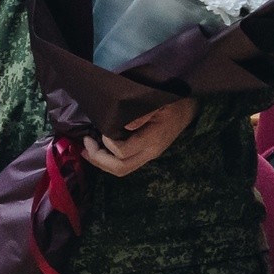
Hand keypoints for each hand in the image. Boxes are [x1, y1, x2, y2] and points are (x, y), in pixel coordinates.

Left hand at [80, 98, 195, 178]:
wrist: (188, 109)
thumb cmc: (171, 103)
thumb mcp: (158, 102)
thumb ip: (142, 114)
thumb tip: (125, 125)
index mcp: (152, 140)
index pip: (124, 152)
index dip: (108, 145)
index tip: (101, 131)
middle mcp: (149, 153)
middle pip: (120, 168)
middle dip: (98, 159)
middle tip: (85, 144)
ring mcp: (148, 156)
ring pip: (121, 170)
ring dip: (100, 163)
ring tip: (86, 151)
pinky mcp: (144, 155)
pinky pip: (124, 165)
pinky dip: (107, 161)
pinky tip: (97, 151)